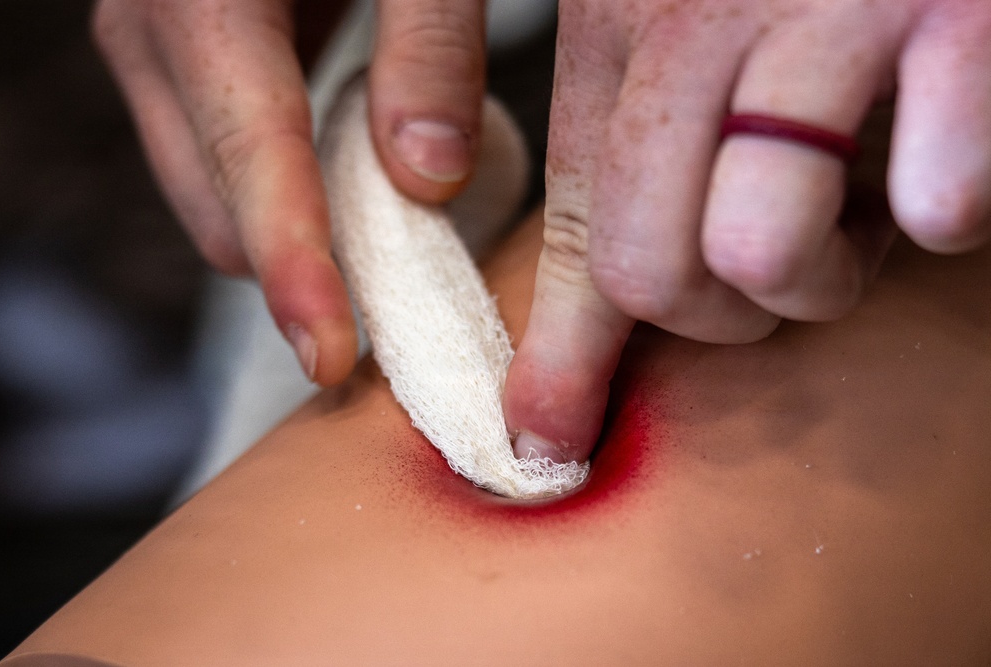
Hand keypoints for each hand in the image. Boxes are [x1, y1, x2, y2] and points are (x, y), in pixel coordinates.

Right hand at [92, 0, 485, 383]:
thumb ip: (426, 43)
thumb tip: (427, 179)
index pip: (254, 158)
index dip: (296, 268)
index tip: (334, 358)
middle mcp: (150, 34)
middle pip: (218, 209)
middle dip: (302, 269)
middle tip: (403, 301)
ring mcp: (152, 54)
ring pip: (213, 202)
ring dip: (295, 238)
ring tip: (388, 239)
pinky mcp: (176, 70)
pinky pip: (222, 170)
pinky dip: (286, 197)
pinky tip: (347, 185)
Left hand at [505, 0, 990, 462]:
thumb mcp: (663, 42)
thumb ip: (579, 163)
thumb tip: (482, 282)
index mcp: (615, 20)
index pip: (568, 225)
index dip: (559, 352)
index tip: (546, 435)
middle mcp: (692, 11)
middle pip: (642, 266)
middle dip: (720, 313)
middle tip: (777, 259)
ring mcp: (823, 6)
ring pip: (757, 249)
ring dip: (823, 276)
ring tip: (862, 211)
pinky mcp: (953, 7)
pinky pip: (933, 199)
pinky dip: (949, 212)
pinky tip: (947, 162)